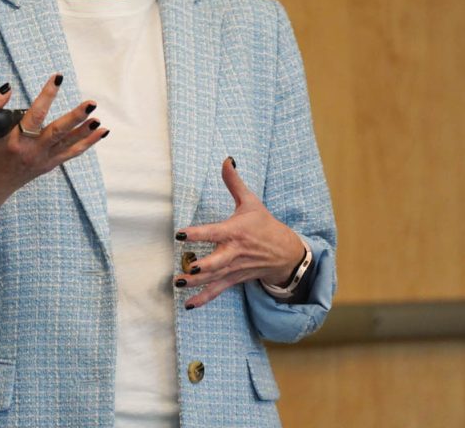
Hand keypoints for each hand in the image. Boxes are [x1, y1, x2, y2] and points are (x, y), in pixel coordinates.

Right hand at [0, 75, 107, 214]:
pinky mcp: (48, 165)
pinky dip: (87, 142)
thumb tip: (9, 88)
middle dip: (76, 117)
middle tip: (91, 103)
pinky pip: (71, 152)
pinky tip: (101, 131)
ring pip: (69, 144)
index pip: (34, 115)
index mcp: (14, 141)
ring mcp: (42, 160)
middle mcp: (31, 152)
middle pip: (58, 132)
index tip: (57, 78)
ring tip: (99, 118)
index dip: (47, 95)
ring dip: (86, 131)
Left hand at [174, 157, 305, 308]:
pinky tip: (188, 304)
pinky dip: (204, 298)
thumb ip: (234, 182)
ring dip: (196, 283)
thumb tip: (226, 159)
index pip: (214, 232)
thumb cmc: (264, 225)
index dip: (198, 233)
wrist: (287, 253)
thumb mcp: (251, 202)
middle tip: (187, 267)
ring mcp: (234, 268)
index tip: (181, 234)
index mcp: (235, 231)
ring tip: (178, 284)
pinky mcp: (234, 279)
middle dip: (203, 265)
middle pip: (218, 261)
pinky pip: (218, 290)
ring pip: (214, 277)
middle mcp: (234, 252)